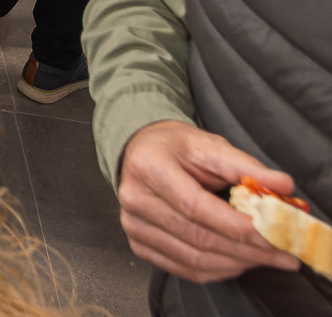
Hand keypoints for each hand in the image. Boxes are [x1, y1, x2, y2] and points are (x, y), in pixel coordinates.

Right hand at [117, 120, 300, 281]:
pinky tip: (238, 262)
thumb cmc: (178, 148)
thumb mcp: (210, 146)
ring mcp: (133, 225)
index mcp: (149, 167)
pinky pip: (184, 269)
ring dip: (237, 263)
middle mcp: (135, 199)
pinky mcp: (138, 244)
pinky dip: (218, 270)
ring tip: (266, 258)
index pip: (195, 206)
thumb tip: (283, 185)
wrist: (143, 152)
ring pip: (194, 259)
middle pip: (197, 237)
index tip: (273, 234)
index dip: (236, 225)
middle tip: (283, 254)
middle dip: (247, 250)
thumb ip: (246, 167)